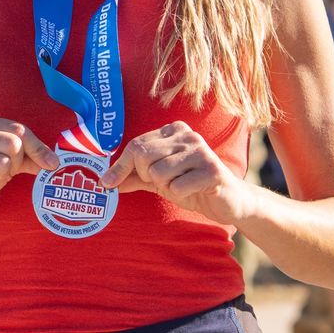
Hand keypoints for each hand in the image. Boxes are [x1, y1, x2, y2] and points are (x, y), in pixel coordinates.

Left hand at [100, 121, 253, 225]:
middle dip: (147, 177)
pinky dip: (180, 194)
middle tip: (164, 183)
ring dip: (166, 187)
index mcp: (174, 130)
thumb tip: (105, 181)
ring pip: (159, 173)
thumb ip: (133, 177)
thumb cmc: (191, 185)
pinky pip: (177, 186)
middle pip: (144, 156)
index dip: (120, 167)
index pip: (136, 145)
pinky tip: (194, 191)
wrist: (228, 201)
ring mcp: (201, 150)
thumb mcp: (158, 180)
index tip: (107, 184)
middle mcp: (187, 135)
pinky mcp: (212, 170)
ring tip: (182, 185)